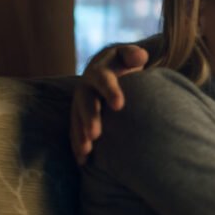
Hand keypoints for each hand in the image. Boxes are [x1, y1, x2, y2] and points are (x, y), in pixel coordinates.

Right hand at [70, 44, 148, 163]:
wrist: (108, 68)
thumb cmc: (124, 63)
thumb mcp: (129, 55)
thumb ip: (134, 54)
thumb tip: (139, 57)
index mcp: (99, 72)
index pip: (103, 80)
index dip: (110, 91)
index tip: (119, 105)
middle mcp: (85, 88)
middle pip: (85, 103)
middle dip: (90, 118)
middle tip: (96, 134)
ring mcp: (80, 103)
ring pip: (77, 119)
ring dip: (80, 135)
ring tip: (86, 151)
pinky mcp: (79, 117)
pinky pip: (75, 131)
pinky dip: (77, 145)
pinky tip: (82, 160)